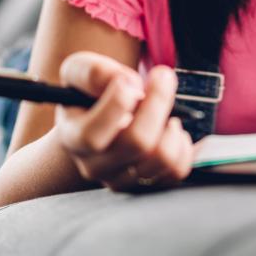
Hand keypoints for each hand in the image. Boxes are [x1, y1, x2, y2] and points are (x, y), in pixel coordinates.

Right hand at [53, 51, 193, 192]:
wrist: (100, 116)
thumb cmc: (90, 91)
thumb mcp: (80, 71)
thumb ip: (94, 72)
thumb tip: (127, 84)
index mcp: (73, 139)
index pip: (92, 136)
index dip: (117, 105)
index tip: (129, 79)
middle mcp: (95, 166)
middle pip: (137, 144)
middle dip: (157, 103)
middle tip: (162, 76)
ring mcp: (122, 179)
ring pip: (162, 159)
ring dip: (171, 125)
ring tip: (165, 108)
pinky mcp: (148, 185)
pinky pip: (177, 170)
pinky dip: (182, 143)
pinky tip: (171, 128)